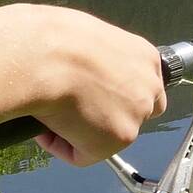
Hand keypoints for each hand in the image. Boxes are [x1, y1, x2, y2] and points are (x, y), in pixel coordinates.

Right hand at [0, 5, 167, 166]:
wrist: (44, 56)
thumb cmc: (52, 39)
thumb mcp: (87, 38)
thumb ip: (97, 59)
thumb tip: (78, 71)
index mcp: (145, 57)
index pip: (141, 85)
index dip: (113, 93)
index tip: (88, 93)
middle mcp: (149, 87)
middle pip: (134, 113)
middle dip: (105, 115)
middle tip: (72, 109)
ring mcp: (137, 115)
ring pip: (106, 136)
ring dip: (81, 130)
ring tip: (52, 114)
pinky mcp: (117, 139)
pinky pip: (82, 154)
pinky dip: (60, 144)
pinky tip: (45, 125)